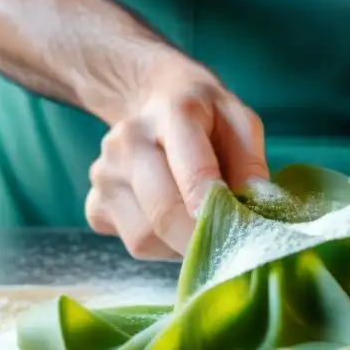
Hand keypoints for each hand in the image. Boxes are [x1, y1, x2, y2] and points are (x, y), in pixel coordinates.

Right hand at [85, 48, 268, 258]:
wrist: (150, 100)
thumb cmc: (205, 118)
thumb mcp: (240, 124)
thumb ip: (251, 165)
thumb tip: (255, 213)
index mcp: (173, 113)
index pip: (192, 170)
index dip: (215, 210)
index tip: (237, 233)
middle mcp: (129, 141)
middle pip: (163, 213)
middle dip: (201, 241)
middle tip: (230, 249)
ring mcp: (104, 175)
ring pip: (145, 238)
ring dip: (180, 246)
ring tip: (199, 225)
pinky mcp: (94, 205)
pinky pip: (131, 244)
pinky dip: (160, 247)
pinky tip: (172, 224)